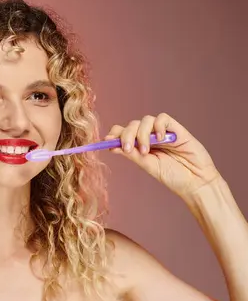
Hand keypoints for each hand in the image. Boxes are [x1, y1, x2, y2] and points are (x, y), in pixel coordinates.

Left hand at [104, 113, 221, 200]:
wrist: (195, 182)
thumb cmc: (172, 176)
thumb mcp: (148, 166)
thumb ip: (132, 155)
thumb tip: (111, 146)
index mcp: (140, 146)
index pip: (123, 133)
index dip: (114, 134)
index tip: (106, 141)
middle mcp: (150, 137)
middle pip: (131, 125)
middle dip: (126, 135)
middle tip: (128, 149)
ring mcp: (162, 132)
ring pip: (145, 120)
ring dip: (142, 134)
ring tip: (147, 150)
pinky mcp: (176, 129)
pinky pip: (162, 118)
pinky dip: (157, 126)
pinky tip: (160, 138)